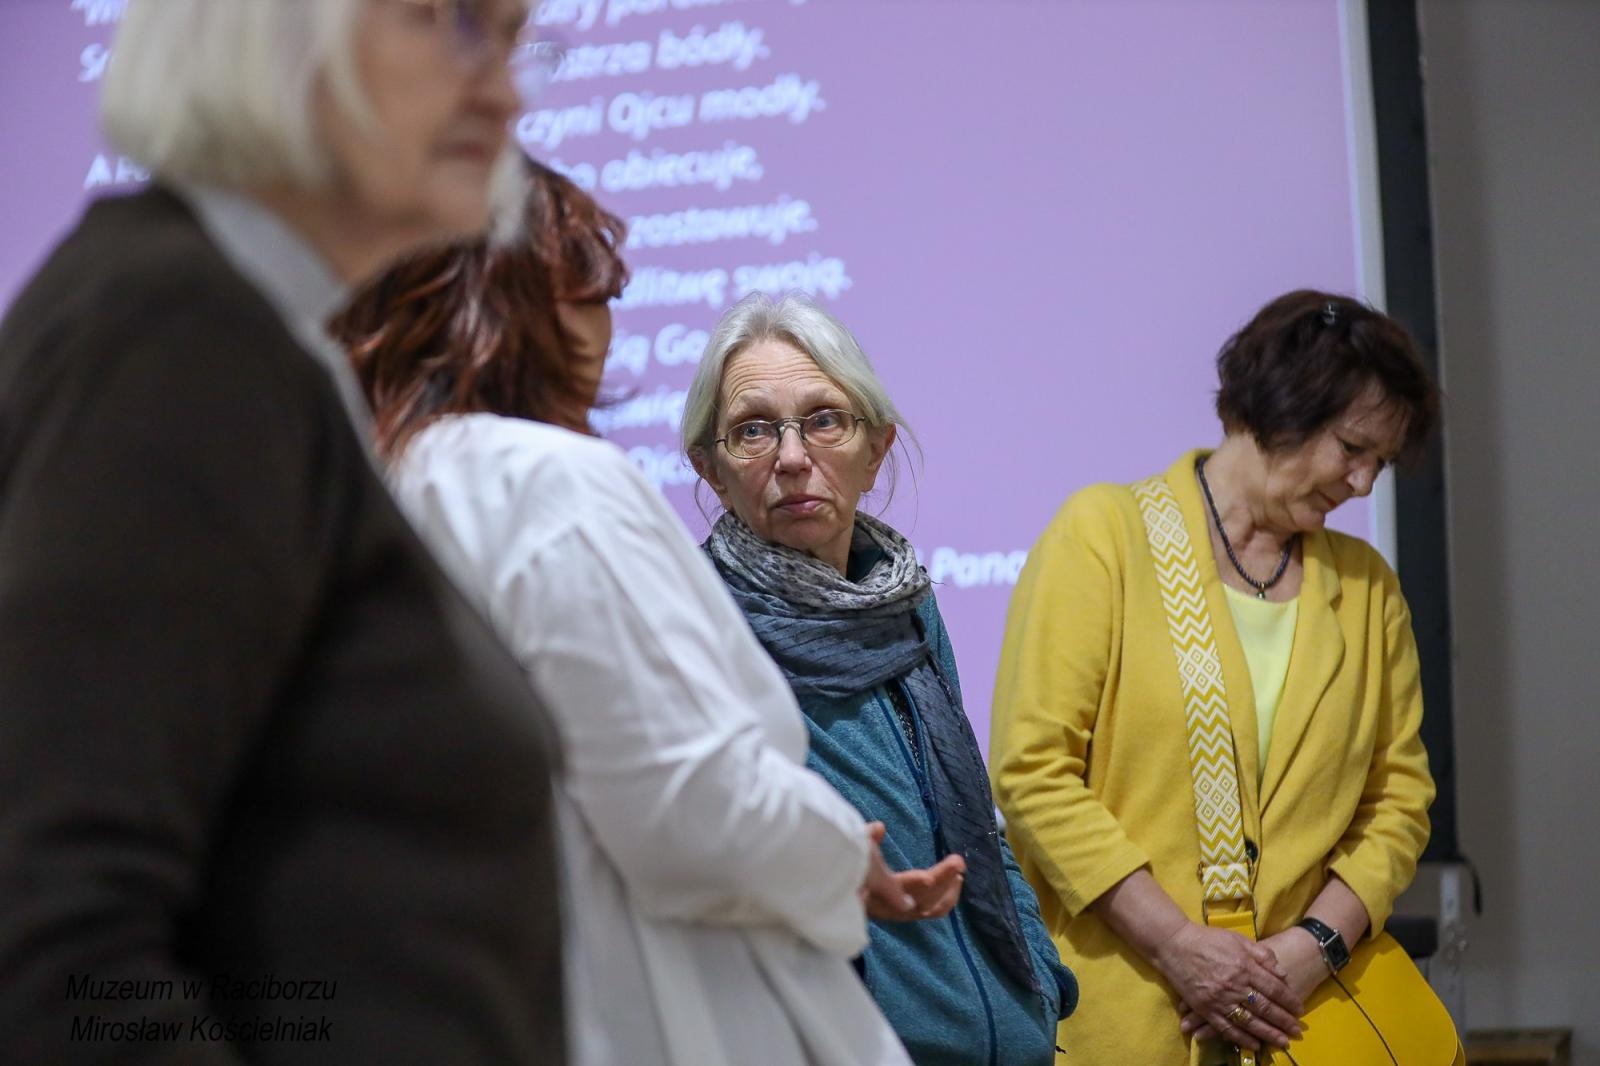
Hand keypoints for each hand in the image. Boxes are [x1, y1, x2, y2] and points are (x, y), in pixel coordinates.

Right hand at [859, 823, 965, 920]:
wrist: (844, 883)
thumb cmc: (849, 862)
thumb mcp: (853, 846)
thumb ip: (866, 838)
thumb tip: (880, 827)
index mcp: (868, 891)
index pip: (889, 891)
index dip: (909, 886)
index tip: (927, 879)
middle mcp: (884, 907)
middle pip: (917, 899)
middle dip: (939, 879)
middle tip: (957, 861)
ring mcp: (897, 914)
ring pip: (927, 907)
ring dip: (946, 888)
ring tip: (959, 869)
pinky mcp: (907, 914)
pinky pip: (932, 911)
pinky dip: (946, 899)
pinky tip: (957, 883)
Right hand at [1156, 922, 1303, 1051]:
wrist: (1174, 944)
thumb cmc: (1208, 939)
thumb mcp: (1238, 939)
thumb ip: (1262, 955)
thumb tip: (1282, 973)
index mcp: (1244, 966)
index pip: (1274, 988)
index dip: (1289, 1000)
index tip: (1299, 1010)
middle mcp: (1235, 985)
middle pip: (1265, 1008)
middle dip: (1284, 1021)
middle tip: (1297, 1031)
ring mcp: (1219, 999)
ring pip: (1250, 1022)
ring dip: (1268, 1034)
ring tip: (1283, 1042)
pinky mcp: (1205, 1008)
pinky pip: (1227, 1028)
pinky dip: (1242, 1038)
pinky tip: (1255, 1044)